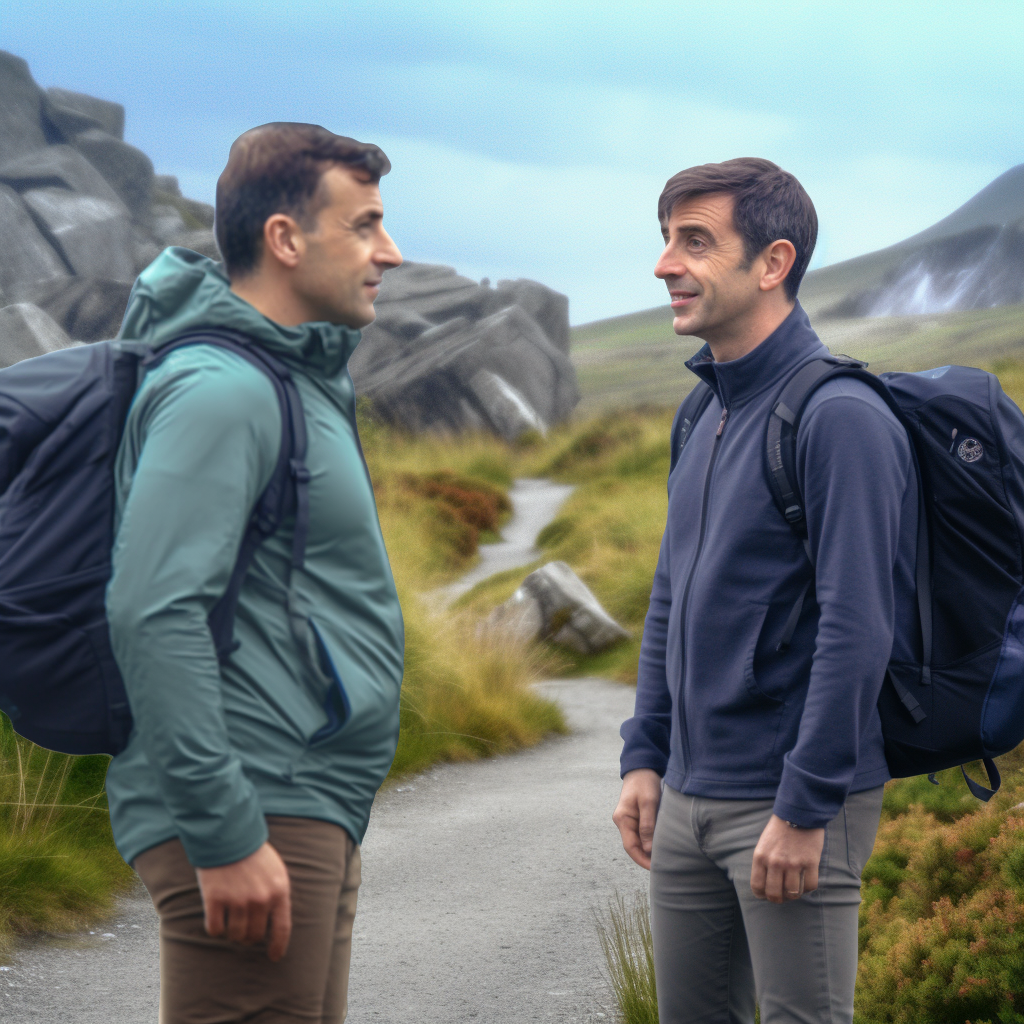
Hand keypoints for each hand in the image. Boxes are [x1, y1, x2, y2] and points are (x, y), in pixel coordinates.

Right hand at [195, 841, 291, 960]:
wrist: (229, 834)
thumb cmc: (254, 853)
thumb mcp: (276, 871)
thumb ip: (276, 895)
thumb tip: (274, 923)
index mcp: (279, 891)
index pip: (282, 929)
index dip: (278, 946)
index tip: (274, 957)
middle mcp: (260, 899)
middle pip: (255, 935)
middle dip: (249, 936)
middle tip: (243, 929)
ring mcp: (237, 900)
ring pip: (235, 935)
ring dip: (232, 932)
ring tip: (230, 920)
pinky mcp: (216, 899)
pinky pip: (215, 929)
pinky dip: (215, 927)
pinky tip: (216, 917)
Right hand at [613, 769, 661, 869]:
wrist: (642, 767)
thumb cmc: (645, 782)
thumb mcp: (648, 802)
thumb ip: (648, 825)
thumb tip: (649, 849)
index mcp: (622, 819)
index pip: (630, 847)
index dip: (642, 860)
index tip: (656, 869)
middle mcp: (623, 821)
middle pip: (634, 846)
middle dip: (647, 858)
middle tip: (664, 867)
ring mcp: (629, 820)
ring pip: (639, 841)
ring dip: (649, 850)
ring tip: (665, 858)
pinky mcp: (637, 817)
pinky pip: (643, 834)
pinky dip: (651, 841)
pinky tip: (661, 845)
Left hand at [750, 814, 824, 903]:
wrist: (798, 813)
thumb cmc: (779, 829)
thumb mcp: (763, 844)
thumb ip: (763, 863)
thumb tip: (766, 885)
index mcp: (760, 857)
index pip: (757, 886)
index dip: (763, 895)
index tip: (768, 894)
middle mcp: (775, 862)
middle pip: (774, 895)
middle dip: (779, 899)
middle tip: (783, 896)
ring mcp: (793, 863)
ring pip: (793, 894)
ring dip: (794, 895)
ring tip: (795, 888)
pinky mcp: (810, 862)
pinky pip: (810, 886)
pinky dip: (808, 888)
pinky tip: (806, 881)